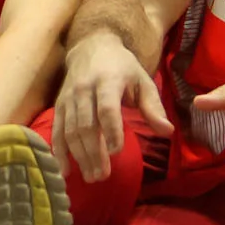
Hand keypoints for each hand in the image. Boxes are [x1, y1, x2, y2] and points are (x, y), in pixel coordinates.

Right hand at [54, 34, 174, 183]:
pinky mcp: (58, 105)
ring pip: (70, 130)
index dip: (111, 130)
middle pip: (85, 124)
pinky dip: (58, 151)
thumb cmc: (123, 68)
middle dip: (93, 152)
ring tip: (91, 177)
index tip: (117, 152)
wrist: (91, 46)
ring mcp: (68, 97)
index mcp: (107, 80)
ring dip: (79, 156)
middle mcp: (83, 89)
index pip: (106, 108)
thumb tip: (167, 132)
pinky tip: (64, 170)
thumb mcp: (143, 81)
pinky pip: (56, 130)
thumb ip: (154, 107)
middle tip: (102, 176)